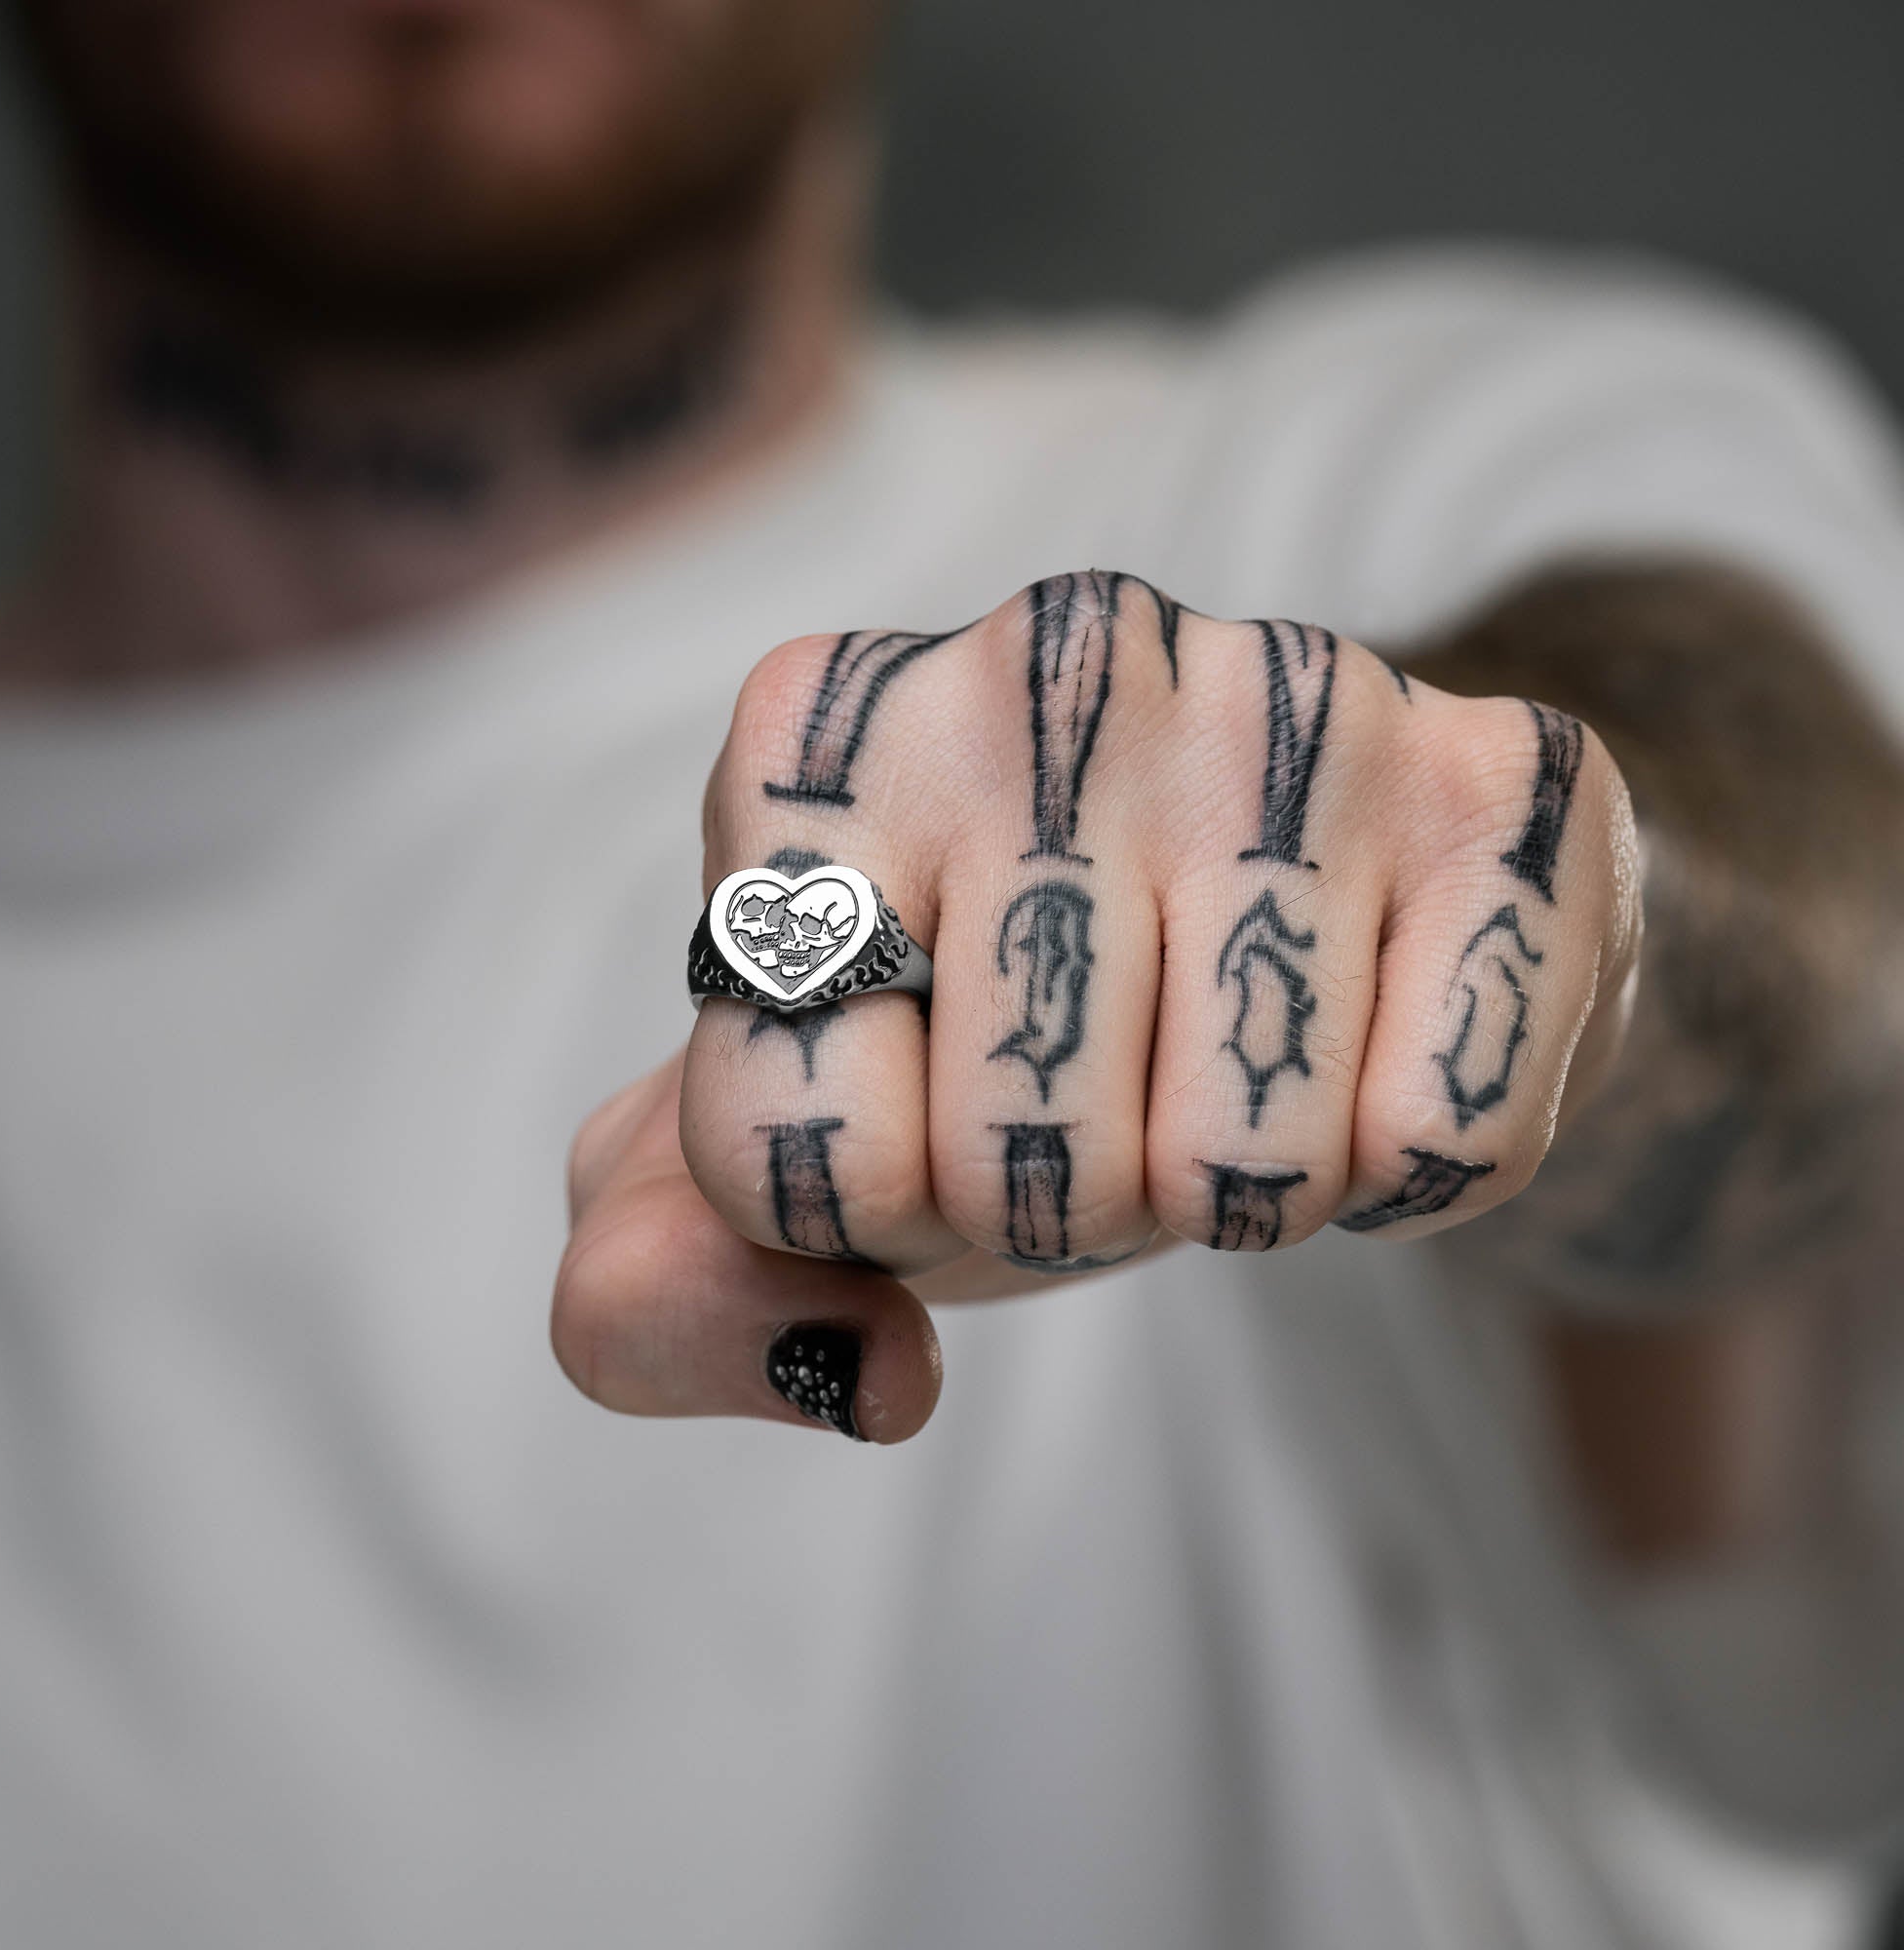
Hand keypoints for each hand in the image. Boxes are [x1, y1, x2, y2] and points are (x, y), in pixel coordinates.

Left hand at [555, 572, 1640, 1440]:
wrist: (1298, 912)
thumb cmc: (1012, 1032)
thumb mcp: (791, 1158)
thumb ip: (662, 1291)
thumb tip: (852, 1365)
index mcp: (814, 739)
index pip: (777, 1151)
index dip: (868, 1212)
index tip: (922, 1110)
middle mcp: (1045, 661)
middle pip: (1006, 1160)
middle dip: (1056, 1204)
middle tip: (1105, 1095)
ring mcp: (1286, 698)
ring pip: (1231, 1171)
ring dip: (1226, 1193)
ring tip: (1231, 1059)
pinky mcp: (1506, 778)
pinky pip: (1436, 1143)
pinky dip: (1397, 1177)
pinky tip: (1366, 1046)